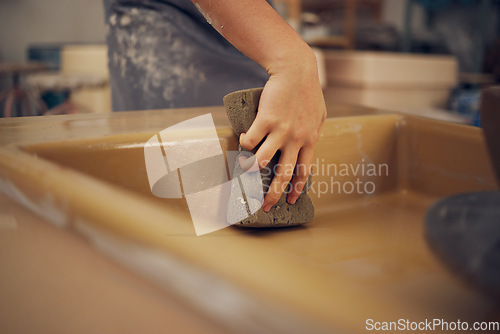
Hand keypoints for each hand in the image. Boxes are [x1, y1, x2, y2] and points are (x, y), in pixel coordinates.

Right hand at [240, 49, 325, 211]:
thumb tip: (310, 142)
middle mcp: (296, 140)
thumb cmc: (307, 90)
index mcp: (310, 140)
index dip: (297, 188)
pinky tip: (244, 138)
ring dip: (251, 169)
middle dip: (273, 194)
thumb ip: (314, 131)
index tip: (292, 200)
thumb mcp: (319, 115)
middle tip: (265, 205)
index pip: (304, 171)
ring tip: (246, 169)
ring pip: (262, 161)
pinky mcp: (265, 121)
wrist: (295, 70)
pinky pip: (250, 140)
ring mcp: (281, 131)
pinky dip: (244, 143)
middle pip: (284, 175)